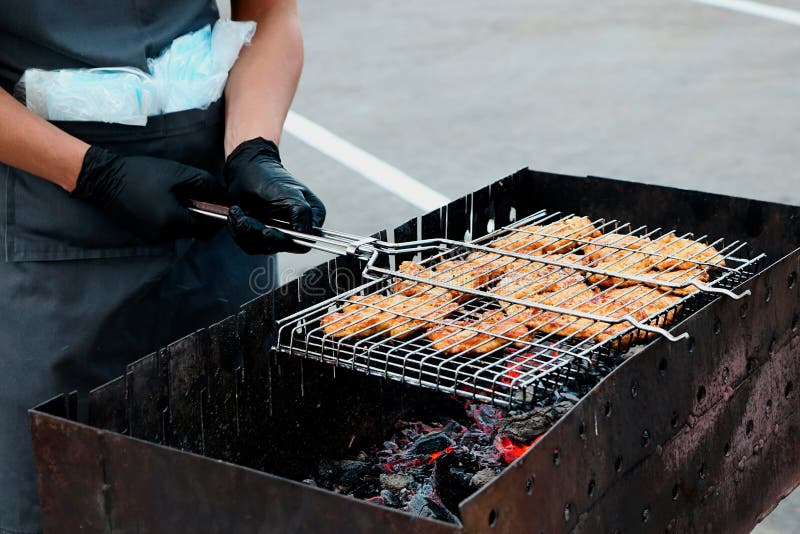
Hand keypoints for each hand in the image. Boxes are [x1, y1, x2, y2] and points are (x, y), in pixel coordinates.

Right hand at [71, 146, 222, 241]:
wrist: (104, 179)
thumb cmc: (141, 173)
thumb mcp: (177, 173)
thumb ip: (204, 183)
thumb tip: (222, 193)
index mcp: (172, 220)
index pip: (207, 228)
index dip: (217, 217)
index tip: (220, 205)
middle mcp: (163, 235)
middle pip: (195, 231)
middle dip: (202, 216)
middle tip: (200, 197)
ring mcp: (152, 237)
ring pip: (182, 231)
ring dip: (187, 217)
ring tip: (181, 196)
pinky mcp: (144, 234)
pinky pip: (168, 230)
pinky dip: (173, 219)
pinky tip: (167, 201)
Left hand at [224, 137, 325, 254]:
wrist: (245, 169)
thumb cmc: (268, 176)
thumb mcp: (288, 192)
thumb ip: (302, 212)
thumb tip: (305, 234)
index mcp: (311, 216)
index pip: (304, 243)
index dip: (285, 240)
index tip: (267, 229)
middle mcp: (297, 228)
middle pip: (279, 247)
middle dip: (258, 233)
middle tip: (245, 217)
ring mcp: (279, 233)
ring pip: (262, 248)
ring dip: (244, 231)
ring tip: (238, 211)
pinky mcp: (262, 236)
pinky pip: (249, 245)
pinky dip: (238, 231)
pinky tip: (237, 214)